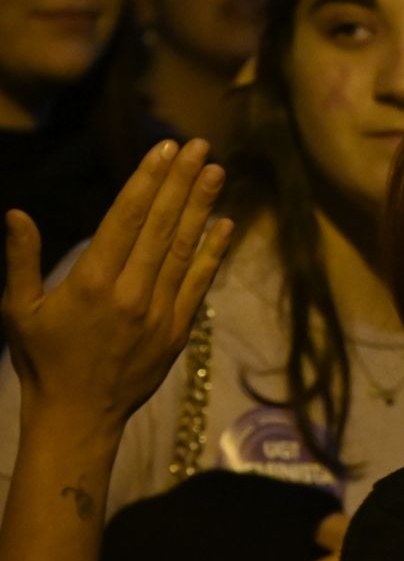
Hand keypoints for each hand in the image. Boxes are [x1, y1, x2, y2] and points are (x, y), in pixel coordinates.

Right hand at [2, 138, 229, 434]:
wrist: (79, 415)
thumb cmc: (43, 359)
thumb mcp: (18, 309)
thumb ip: (21, 260)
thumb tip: (16, 214)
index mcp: (92, 281)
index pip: (127, 218)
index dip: (148, 180)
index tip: (164, 149)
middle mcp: (131, 292)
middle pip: (162, 225)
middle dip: (181, 182)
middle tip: (199, 146)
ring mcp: (160, 312)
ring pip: (183, 249)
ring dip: (202, 208)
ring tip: (216, 171)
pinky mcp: (178, 331)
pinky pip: (198, 284)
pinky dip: (213, 253)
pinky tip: (227, 224)